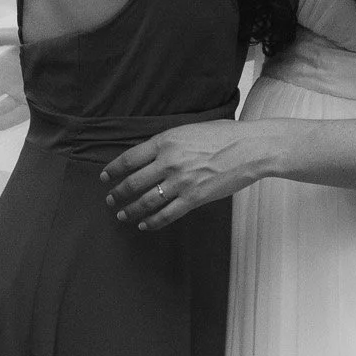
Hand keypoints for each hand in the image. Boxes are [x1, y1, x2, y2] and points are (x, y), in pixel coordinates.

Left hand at [97, 120, 268, 230]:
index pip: (129, 158)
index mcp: (165, 141)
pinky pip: (166, 215)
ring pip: (145, 201)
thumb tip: (150, 155)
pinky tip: (144, 225)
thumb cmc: (224, 135)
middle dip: (117, 194)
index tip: (105, 177)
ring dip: (130, 210)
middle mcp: (168, 162)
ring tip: (122, 215)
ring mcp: (180, 182)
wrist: (250, 148)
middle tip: (110, 199)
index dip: (113, 170)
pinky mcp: (193, 198)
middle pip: (132, 183)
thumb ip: (168, 143)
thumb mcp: (189, 130)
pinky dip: (152, 222)